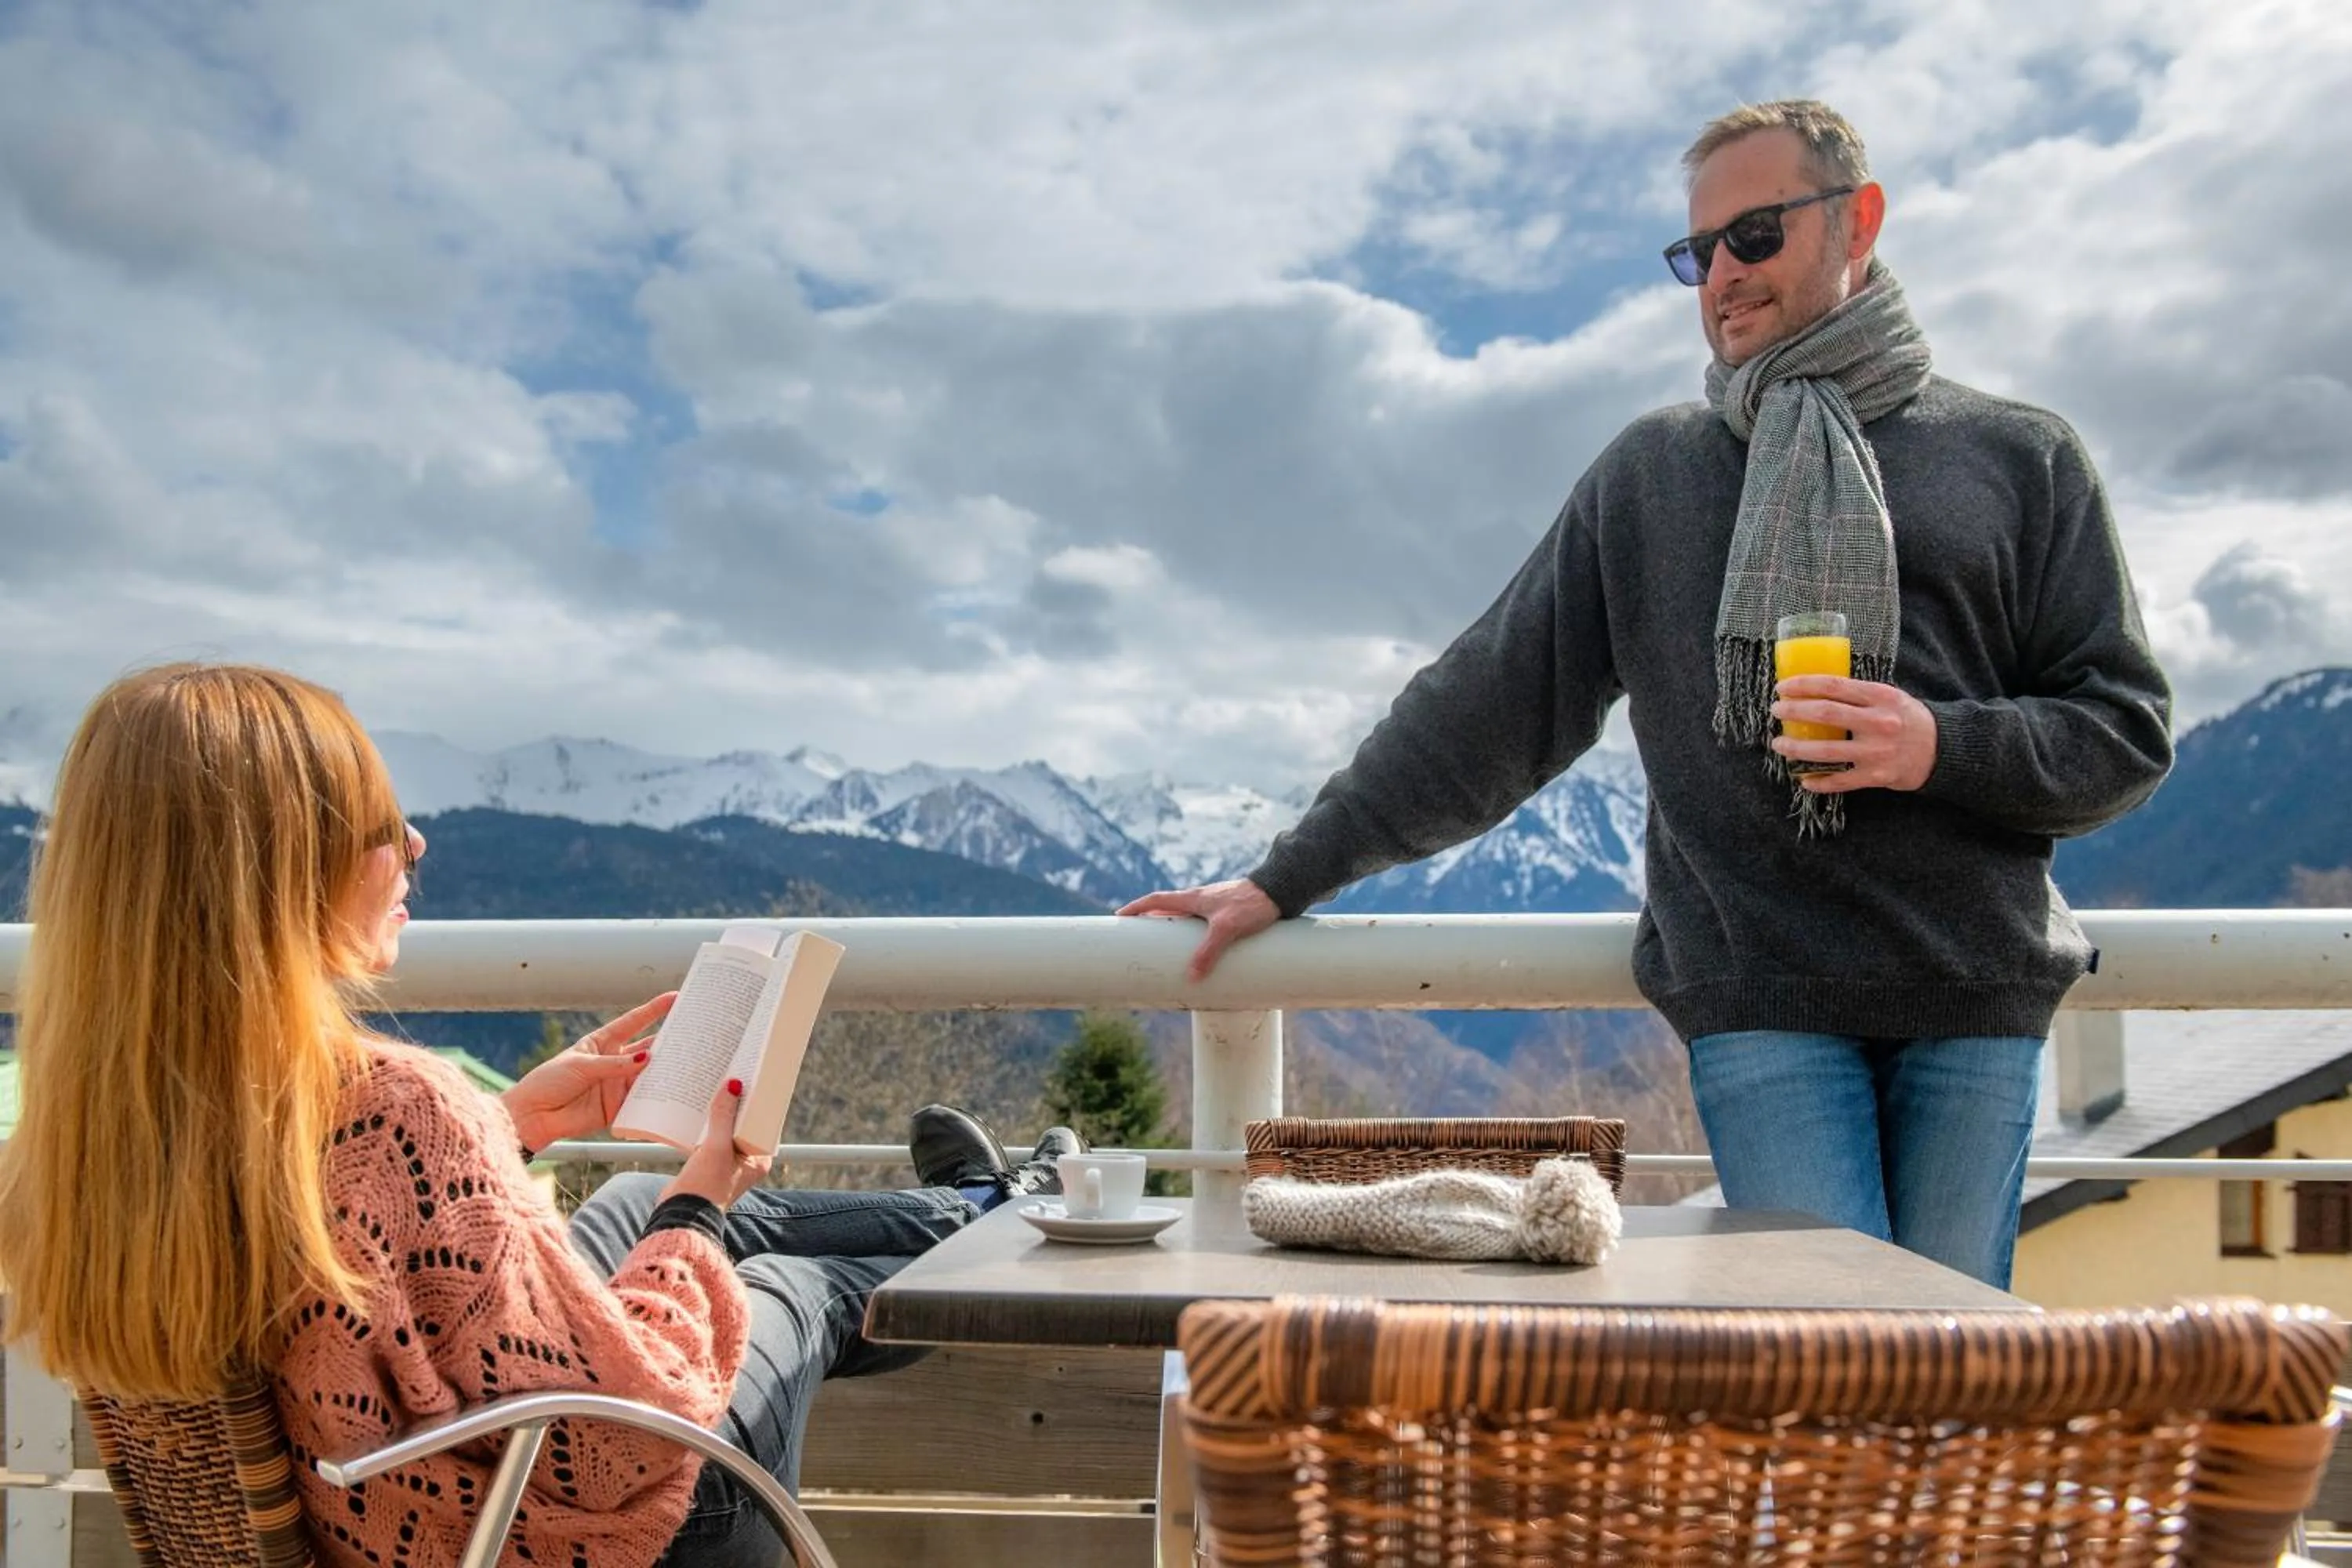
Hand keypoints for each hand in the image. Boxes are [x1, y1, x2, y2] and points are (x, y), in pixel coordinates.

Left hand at [500, 992, 676, 1151]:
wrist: (532, 1116)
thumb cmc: (548, 1082)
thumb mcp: (582, 1066)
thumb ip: (614, 1064)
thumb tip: (646, 1061)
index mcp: (602, 1042)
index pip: (634, 1021)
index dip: (654, 1010)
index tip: (676, 998)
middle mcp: (614, 1061)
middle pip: (647, 1048)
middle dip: (669, 1042)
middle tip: (692, 1035)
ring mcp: (617, 1085)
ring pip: (649, 1075)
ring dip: (666, 1071)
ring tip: (688, 1065)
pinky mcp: (617, 1108)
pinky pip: (641, 1103)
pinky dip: (655, 1100)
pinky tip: (670, 1095)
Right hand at [661, 1079, 773, 1209]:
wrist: (681, 1213)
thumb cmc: (706, 1186)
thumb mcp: (717, 1147)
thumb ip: (724, 1116)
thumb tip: (733, 1085)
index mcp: (759, 1159)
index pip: (764, 1123)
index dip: (759, 1103)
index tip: (754, 1080)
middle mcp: (746, 1160)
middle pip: (744, 1124)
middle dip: (737, 1104)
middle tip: (733, 1078)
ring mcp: (727, 1162)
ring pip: (726, 1129)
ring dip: (720, 1114)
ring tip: (716, 1088)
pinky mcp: (709, 1162)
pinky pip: (710, 1137)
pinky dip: (706, 1124)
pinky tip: (699, 1108)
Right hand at [1117, 878, 1279, 981]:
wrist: (1280, 891)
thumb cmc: (1252, 905)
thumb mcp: (1227, 929)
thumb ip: (1208, 952)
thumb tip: (1191, 977)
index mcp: (1193, 898)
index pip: (1156, 900)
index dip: (1137, 908)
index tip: (1120, 916)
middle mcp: (1200, 899)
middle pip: (1167, 908)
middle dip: (1151, 920)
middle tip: (1139, 935)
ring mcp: (1214, 905)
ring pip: (1186, 916)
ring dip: (1172, 927)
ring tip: (1166, 947)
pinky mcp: (1228, 912)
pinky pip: (1202, 922)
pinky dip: (1193, 933)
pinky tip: (1201, 947)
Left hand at [1770, 676, 1938, 793]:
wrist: (1942, 750)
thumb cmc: (1908, 719)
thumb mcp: (1890, 696)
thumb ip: (1859, 694)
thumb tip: (1815, 689)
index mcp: (1880, 696)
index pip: (1833, 685)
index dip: (1803, 685)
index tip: (1782, 687)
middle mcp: (1878, 723)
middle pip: (1825, 714)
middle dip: (1794, 711)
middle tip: (1776, 711)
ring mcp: (1876, 752)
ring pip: (1826, 751)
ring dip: (1796, 747)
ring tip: (1778, 744)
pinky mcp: (1876, 776)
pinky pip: (1840, 781)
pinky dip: (1819, 781)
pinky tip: (1803, 779)